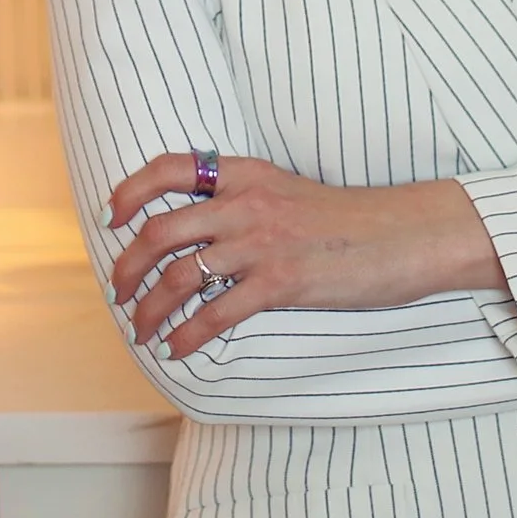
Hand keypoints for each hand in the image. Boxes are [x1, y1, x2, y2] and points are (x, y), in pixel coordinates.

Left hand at [103, 156, 500, 360]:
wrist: (405, 235)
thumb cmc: (349, 221)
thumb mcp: (288, 193)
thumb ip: (244, 203)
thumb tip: (198, 233)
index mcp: (246, 174)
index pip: (169, 167)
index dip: (130, 191)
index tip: (112, 218)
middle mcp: (247, 202)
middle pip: (159, 230)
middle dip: (127, 267)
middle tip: (119, 293)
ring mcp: (263, 242)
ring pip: (179, 276)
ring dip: (149, 310)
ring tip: (142, 331)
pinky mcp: (282, 281)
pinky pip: (216, 313)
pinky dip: (188, 336)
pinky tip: (178, 350)